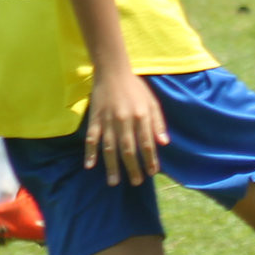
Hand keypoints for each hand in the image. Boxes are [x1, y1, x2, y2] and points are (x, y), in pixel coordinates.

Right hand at [85, 68, 167, 185]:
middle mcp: (125, 120)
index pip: (147, 143)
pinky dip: (90, 152)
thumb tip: (164, 143)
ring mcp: (108, 120)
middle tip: (136, 182)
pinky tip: (90, 165)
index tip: (152, 172)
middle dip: (133, 168)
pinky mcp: (94, 118)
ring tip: (114, 182)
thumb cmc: (136, 88)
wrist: (113, 72)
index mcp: (141, 116)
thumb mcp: (152, 103)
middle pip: (129, 149)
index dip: (150, 159)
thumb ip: (158, 123)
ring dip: (112, 166)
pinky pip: (91, 138)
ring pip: (110, 148)